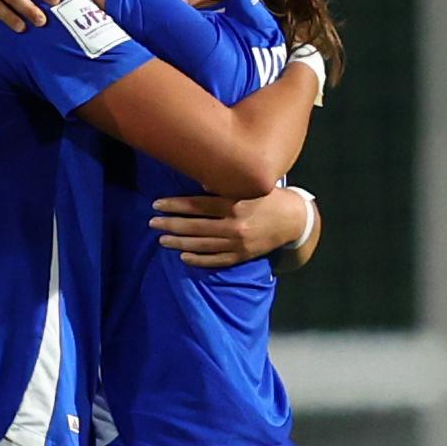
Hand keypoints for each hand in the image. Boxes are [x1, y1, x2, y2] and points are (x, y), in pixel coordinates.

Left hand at [151, 189, 310, 268]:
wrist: (295, 221)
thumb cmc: (269, 199)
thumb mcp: (250, 187)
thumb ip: (225, 186)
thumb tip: (199, 184)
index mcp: (235, 205)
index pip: (197, 206)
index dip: (175, 205)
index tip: (156, 205)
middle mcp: (235, 225)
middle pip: (195, 227)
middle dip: (170, 225)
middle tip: (152, 223)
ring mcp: (238, 243)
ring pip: (202, 245)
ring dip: (179, 243)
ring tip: (162, 240)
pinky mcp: (242, 256)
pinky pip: (216, 260)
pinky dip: (198, 259)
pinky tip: (183, 256)